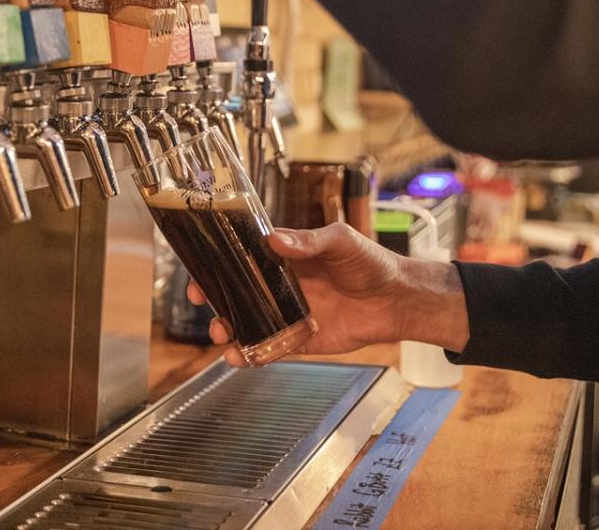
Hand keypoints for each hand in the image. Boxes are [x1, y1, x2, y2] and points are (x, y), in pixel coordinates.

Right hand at [188, 223, 470, 366]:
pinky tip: (237, 358)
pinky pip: (269, 348)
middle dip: (215, 297)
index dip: (218, 264)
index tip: (200, 269)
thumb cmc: (371, 262)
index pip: (243, 258)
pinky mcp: (300, 340)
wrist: (398, 299)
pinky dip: (250, 355)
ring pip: (248, 322)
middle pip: (238, 292)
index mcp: (286, 258)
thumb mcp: (341, 241)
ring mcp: (288, 313)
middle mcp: (281, 285)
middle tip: (203, 302)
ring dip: (228, 328)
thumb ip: (309, 241)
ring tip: (220, 333)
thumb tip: (276, 240)